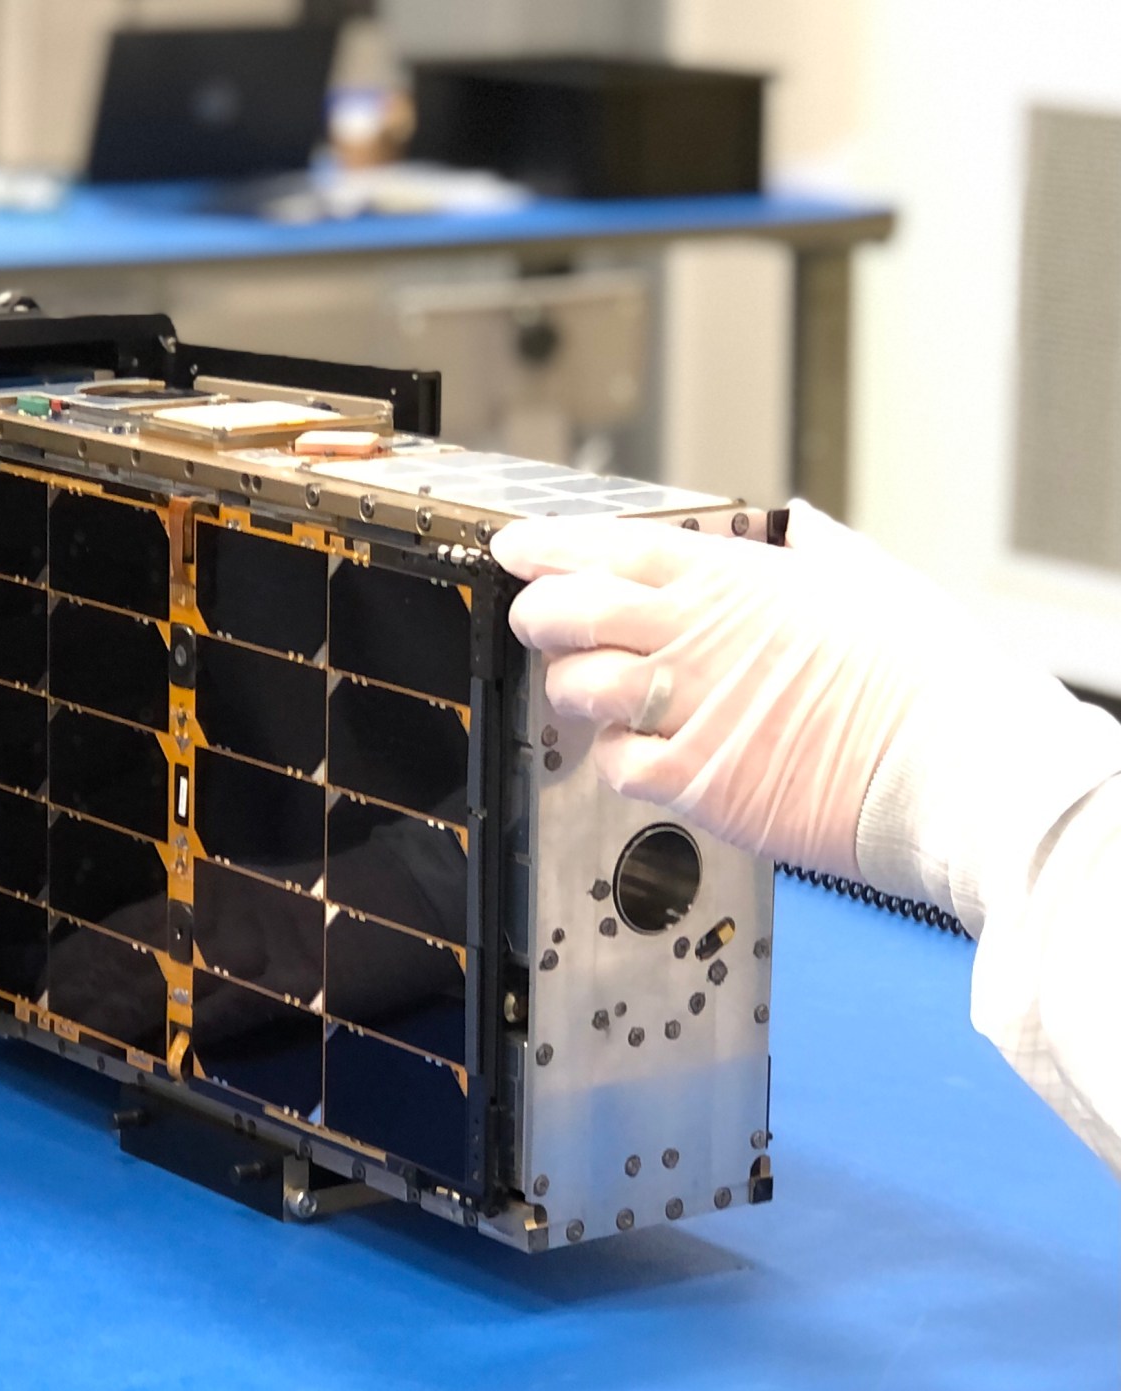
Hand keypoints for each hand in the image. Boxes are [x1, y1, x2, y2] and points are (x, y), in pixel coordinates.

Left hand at [490, 502, 947, 875]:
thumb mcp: (874, 580)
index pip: (615, 549)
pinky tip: (640, 752)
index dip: (553, 547)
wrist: (958, 764)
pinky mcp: (696, 780)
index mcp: (735, 583)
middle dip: (540, 613)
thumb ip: (817, 548)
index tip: (519, 548)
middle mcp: (698, 639)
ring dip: (573, 687)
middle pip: (573, 613)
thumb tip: (796, 523)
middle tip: (537, 619)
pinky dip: (616, 757)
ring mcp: (691, 709)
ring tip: (592, 691)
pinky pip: (617, 764)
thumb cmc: (930, 678)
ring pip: (579, 688)